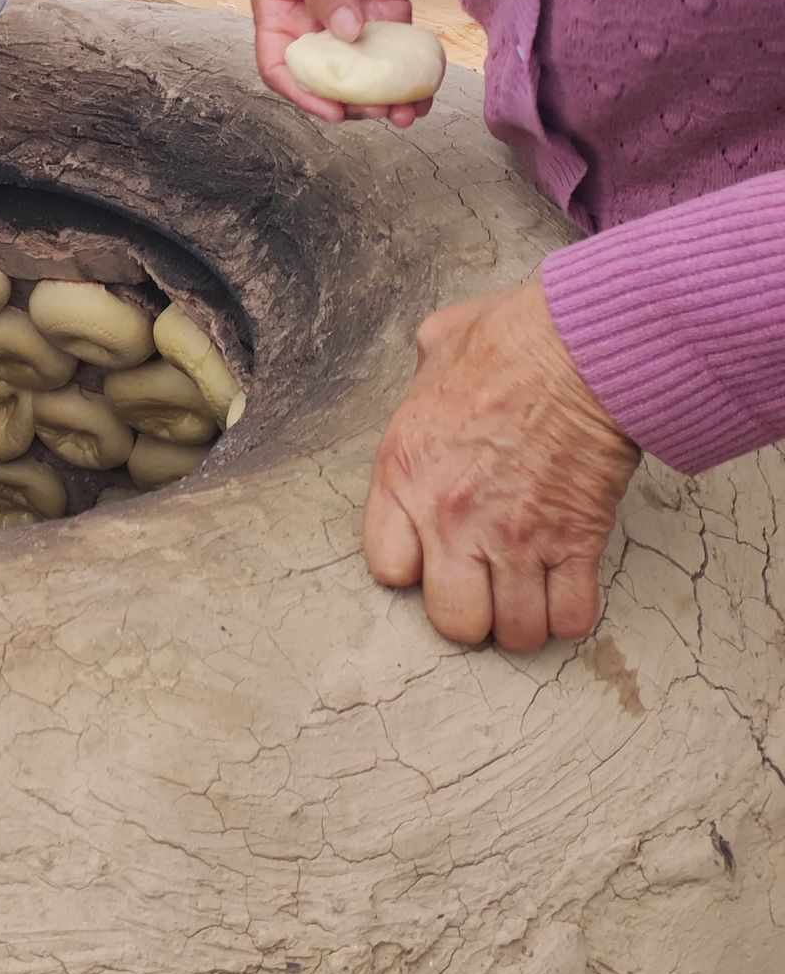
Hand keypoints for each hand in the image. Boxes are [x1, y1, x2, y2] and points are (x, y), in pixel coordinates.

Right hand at [249, 0, 427, 125]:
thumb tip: (346, 34)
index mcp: (278, 6)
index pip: (280, 63)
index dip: (302, 91)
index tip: (333, 109)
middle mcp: (312, 20)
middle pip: (326, 75)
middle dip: (352, 99)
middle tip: (381, 111)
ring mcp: (351, 16)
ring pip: (364, 69)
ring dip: (385, 94)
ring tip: (408, 112)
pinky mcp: (386, 7)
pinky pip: (396, 47)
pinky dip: (410, 70)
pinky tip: (425, 88)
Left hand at [365, 281, 640, 651]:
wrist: (586, 351)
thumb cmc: (516, 341)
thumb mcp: (440, 345)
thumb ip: (425, 377)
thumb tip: (430, 370)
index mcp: (406, 471)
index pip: (387, 568)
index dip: (415, 566)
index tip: (436, 552)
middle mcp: (452, 517)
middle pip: (452, 620)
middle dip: (473, 610)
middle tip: (488, 583)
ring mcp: (514, 537)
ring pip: (515, 632)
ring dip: (525, 617)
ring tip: (531, 589)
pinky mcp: (575, 544)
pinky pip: (571, 618)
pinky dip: (572, 613)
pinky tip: (569, 587)